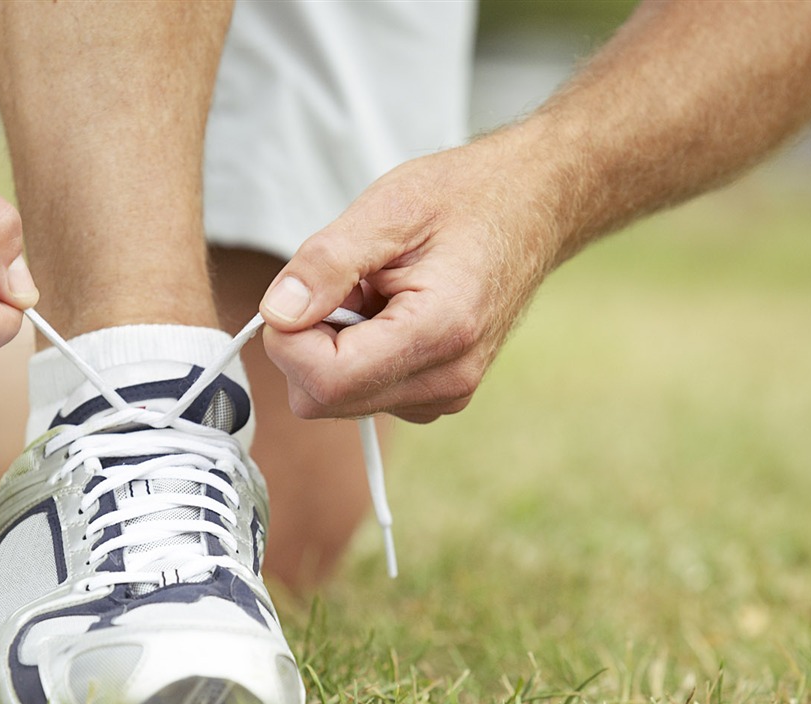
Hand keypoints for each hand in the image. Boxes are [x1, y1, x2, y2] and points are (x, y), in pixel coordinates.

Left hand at [259, 139, 561, 423]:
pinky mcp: (435, 394)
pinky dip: (354, 354)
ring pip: (337, 399)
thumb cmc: (467, 198)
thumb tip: (278, 314)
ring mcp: (444, 394)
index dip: (289, 340)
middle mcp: (446, 380)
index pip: (325, 381)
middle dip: (308, 343)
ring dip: (332, 346)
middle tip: (345, 284)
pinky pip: (362, 392)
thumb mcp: (388, 208)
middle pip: (323, 399)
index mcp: (439, 333)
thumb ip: (326, 263)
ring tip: (374, 292)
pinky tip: (385, 312)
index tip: (299, 292)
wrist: (532, 207)